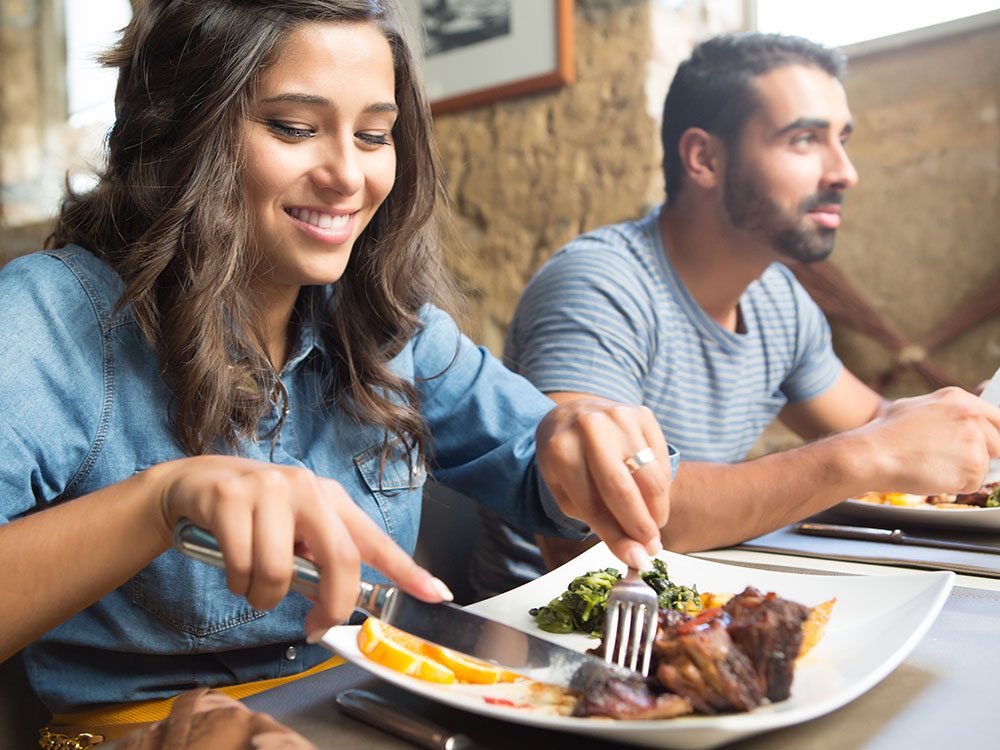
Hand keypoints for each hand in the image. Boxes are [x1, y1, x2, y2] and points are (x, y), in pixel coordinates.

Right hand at [147, 456, 449, 634]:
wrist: (192, 486)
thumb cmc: (252, 517)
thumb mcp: (294, 531)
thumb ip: (320, 560)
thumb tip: (340, 606)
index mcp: (330, 499)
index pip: (375, 540)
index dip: (407, 570)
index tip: (437, 593)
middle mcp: (306, 487)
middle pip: (340, 559)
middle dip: (332, 606)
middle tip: (316, 627)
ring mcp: (268, 488)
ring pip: (279, 572)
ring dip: (264, 598)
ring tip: (253, 585)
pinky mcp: (230, 498)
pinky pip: (242, 566)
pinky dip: (237, 584)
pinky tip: (232, 569)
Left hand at [535, 397, 671, 569]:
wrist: (571, 413)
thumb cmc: (567, 458)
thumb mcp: (565, 489)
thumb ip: (597, 519)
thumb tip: (635, 552)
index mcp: (561, 451)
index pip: (593, 505)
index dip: (617, 537)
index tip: (636, 560)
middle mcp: (591, 429)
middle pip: (624, 490)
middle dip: (642, 527)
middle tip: (652, 549)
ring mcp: (620, 417)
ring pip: (651, 477)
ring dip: (657, 510)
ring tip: (653, 526)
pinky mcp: (642, 414)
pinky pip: (662, 460)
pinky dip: (661, 486)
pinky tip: (651, 496)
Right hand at [857, 387, 999, 493]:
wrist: (872, 454)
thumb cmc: (883, 434)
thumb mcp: (912, 407)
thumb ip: (941, 413)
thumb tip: (951, 423)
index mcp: (958, 399)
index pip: (997, 419)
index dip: (992, 436)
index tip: (989, 446)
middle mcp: (971, 417)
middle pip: (996, 444)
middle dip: (975, 455)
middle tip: (946, 460)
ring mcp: (974, 441)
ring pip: (983, 466)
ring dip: (961, 472)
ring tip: (931, 465)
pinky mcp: (972, 466)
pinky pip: (972, 483)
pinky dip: (954, 485)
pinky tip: (932, 475)